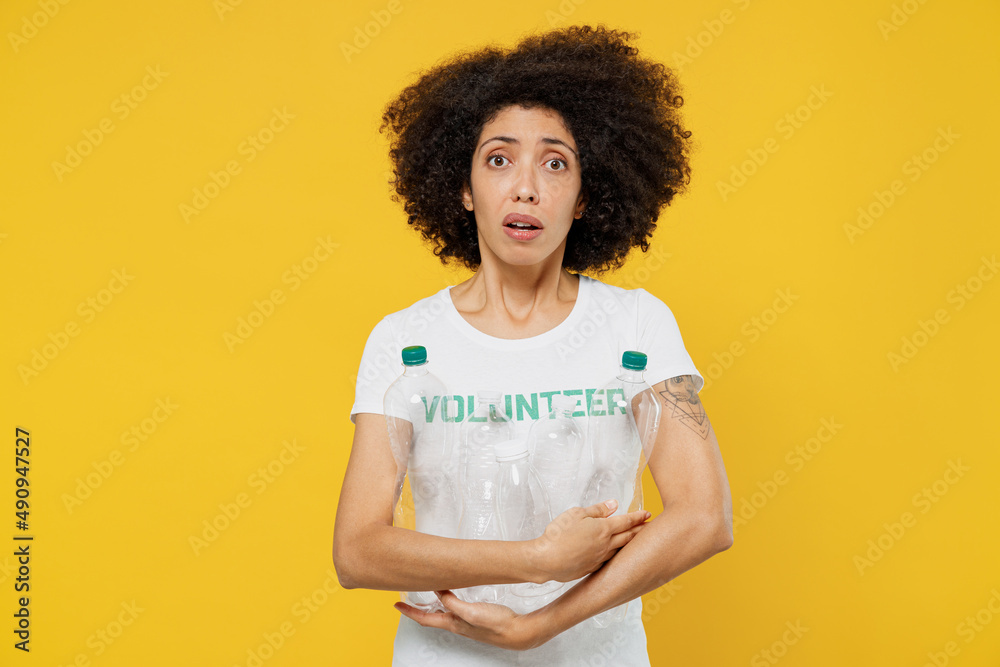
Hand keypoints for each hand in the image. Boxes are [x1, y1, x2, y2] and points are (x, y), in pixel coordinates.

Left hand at [394, 590, 544, 650]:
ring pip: (442, 611)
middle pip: (430, 616)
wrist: (519, 632)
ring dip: (431, 604)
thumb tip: (438, 593)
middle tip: (406, 599)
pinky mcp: (475, 616)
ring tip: (423, 595)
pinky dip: (447, 600)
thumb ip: (453, 603)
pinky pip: (454, 607)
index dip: (409, 612)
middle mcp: (457, 623)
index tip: (397, 605)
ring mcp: (466, 620)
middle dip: (416, 608)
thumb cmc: (498, 624)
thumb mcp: (471, 612)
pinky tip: (450, 594)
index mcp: (453, 623)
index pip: (425, 618)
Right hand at [527, 500, 650, 582]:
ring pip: (621, 550)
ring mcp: (600, 559)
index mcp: (603, 529)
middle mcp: (606, 545)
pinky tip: (617, 554)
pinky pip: (609, 559)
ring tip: (638, 540)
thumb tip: (614, 505)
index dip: (638, 517)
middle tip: (651, 528)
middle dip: (641, 531)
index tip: (648, 513)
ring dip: (631, 544)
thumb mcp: (576, 514)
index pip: (626, 521)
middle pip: (629, 537)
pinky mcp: (592, 568)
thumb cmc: (558, 534)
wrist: (547, 560)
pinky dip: (617, 554)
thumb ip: (597, 510)